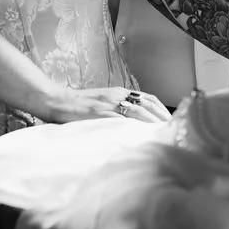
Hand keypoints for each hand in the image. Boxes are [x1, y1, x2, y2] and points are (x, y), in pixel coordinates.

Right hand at [41, 86, 167, 124]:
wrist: (57, 101)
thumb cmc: (78, 106)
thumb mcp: (102, 102)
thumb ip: (117, 109)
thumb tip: (135, 122)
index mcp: (119, 92)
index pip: (148, 98)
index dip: (162, 109)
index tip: (171, 121)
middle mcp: (116, 96)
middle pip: (146, 105)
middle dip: (161, 117)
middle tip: (172, 130)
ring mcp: (108, 104)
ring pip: (136, 111)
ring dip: (151, 122)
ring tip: (162, 134)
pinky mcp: (98, 114)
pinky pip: (119, 120)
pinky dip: (132, 127)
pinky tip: (140, 135)